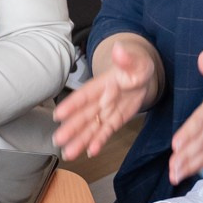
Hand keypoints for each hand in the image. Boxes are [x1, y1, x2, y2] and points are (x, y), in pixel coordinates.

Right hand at [53, 35, 157, 158]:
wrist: (144, 77)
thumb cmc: (137, 67)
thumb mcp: (135, 61)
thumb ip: (126, 59)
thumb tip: (119, 49)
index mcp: (101, 84)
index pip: (84, 95)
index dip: (71, 105)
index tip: (58, 115)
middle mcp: (100, 99)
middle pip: (83, 115)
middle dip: (71, 128)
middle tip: (58, 140)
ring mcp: (106, 111)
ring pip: (91, 127)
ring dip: (80, 140)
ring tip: (68, 153)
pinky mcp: (115, 120)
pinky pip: (106, 132)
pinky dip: (98, 142)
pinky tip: (91, 151)